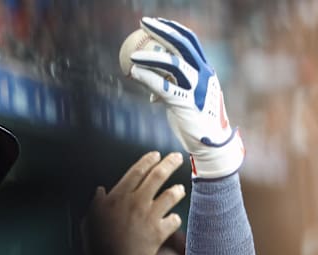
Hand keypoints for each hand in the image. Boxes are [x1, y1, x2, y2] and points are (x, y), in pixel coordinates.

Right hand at [82, 152, 184, 254]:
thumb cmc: (96, 245)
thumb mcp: (90, 219)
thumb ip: (97, 203)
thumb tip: (101, 191)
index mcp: (118, 197)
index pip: (136, 171)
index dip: (148, 161)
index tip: (156, 154)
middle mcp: (136, 202)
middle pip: (157, 176)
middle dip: (169, 163)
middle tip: (177, 157)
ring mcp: (149, 217)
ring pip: (171, 195)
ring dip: (177, 190)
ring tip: (180, 189)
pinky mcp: (159, 233)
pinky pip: (174, 220)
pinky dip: (174, 219)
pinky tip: (173, 219)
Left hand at [128, 17, 244, 179]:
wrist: (210, 145)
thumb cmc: (195, 121)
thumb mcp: (186, 98)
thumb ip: (172, 86)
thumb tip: (150, 85)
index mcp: (205, 70)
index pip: (190, 41)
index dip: (173, 28)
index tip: (156, 22)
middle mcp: (204, 75)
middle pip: (183, 45)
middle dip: (162, 30)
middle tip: (142, 23)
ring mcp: (197, 88)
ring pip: (174, 64)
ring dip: (151, 57)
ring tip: (133, 55)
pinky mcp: (186, 103)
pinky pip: (163, 87)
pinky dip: (148, 78)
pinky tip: (134, 73)